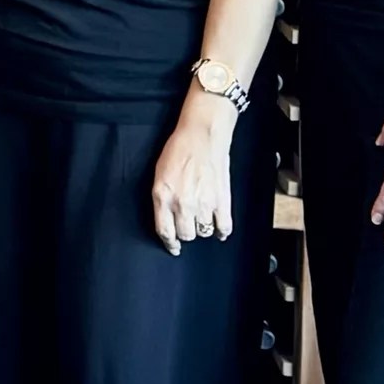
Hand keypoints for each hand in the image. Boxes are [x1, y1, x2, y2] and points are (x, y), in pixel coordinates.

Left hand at [150, 96, 239, 253]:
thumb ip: (161, 197)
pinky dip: (222, 231)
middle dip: (186, 233)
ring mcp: (203, 203)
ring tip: (202, 220)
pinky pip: (224, 227)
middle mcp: (182, 203)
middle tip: (188, 226)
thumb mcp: (159, 174)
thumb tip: (166, 217)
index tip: (173, 248)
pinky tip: (220, 230)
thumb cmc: (178, 149)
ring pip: (203, 232)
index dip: (169, 243)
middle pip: (185, 235)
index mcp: (162, 196)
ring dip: (202, 229)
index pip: (164, 231)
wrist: (201, 136)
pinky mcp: (222, 200)